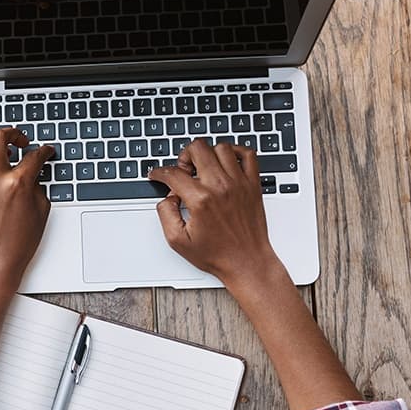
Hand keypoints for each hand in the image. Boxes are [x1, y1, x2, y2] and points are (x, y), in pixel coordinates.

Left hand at [0, 127, 54, 292]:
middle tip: (20, 141)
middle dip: (14, 134)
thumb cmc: (17, 244)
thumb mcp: (41, 212)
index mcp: (18, 185)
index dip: (44, 151)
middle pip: (0, 137)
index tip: (45, 152)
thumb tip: (34, 171)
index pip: (34, 156)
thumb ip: (38, 185)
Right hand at [147, 139, 281, 285]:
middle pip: (198, 148)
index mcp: (201, 200)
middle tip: (184, 171)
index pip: (173, 173)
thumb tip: (167, 197)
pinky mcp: (253, 184)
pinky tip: (227, 163)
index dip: (160, 172)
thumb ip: (165, 213)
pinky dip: (236, 152)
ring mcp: (239, 183)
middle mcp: (221, 187)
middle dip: (184, 156)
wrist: (246, 262)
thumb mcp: (177, 241)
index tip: (158, 175)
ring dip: (208, 154)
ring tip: (204, 168)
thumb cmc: (217, 254)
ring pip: (221, 147)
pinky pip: (249, 154)